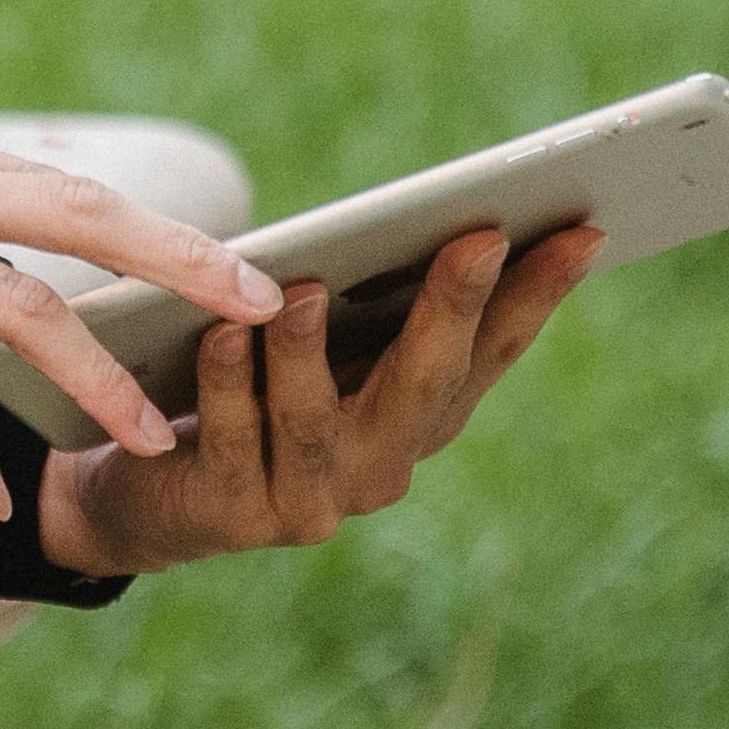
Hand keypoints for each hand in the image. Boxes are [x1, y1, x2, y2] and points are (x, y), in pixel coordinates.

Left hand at [34, 220, 597, 580]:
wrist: (146, 487)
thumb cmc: (249, 387)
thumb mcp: (318, 340)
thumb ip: (365, 299)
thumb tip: (434, 214)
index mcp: (418, 417)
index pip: (492, 351)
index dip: (539, 295)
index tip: (583, 229)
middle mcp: (381, 466)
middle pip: (426, 385)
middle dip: (456, 308)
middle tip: (479, 238)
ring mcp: (312, 500)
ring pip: (320, 422)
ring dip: (311, 352)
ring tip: (305, 288)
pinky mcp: (234, 515)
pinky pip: (234, 443)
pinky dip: (230, 386)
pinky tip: (223, 335)